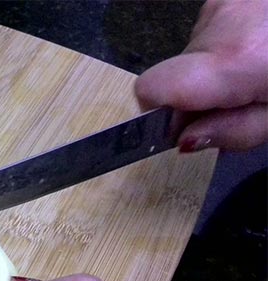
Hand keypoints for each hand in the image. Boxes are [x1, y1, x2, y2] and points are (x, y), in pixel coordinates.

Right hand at [134, 0, 267, 150]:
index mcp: (232, 61)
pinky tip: (266, 47)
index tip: (190, 125)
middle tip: (250, 98)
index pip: (153, 89)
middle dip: (203, 94)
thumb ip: (235, 131)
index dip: (162, 113)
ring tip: (265, 68)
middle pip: (177, 73)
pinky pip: (216, 29)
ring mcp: (225, 2)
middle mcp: (220, 24)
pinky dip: (234, 45)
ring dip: (222, 68)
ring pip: (198, 51)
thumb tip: (186, 140)